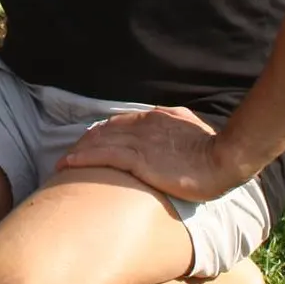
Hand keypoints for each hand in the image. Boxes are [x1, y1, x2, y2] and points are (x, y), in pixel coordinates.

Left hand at [55, 106, 236, 202]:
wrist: (224, 158)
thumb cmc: (211, 149)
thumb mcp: (189, 128)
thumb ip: (171, 126)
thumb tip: (161, 128)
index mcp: (154, 119)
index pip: (118, 124)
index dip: (99, 134)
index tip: (87, 144)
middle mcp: (142, 127)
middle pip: (103, 132)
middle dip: (83, 143)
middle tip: (67, 156)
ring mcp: (139, 142)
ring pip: (98, 143)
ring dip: (77, 152)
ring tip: (61, 163)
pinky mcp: (139, 160)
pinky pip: (103, 156)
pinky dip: (83, 159)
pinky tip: (69, 164)